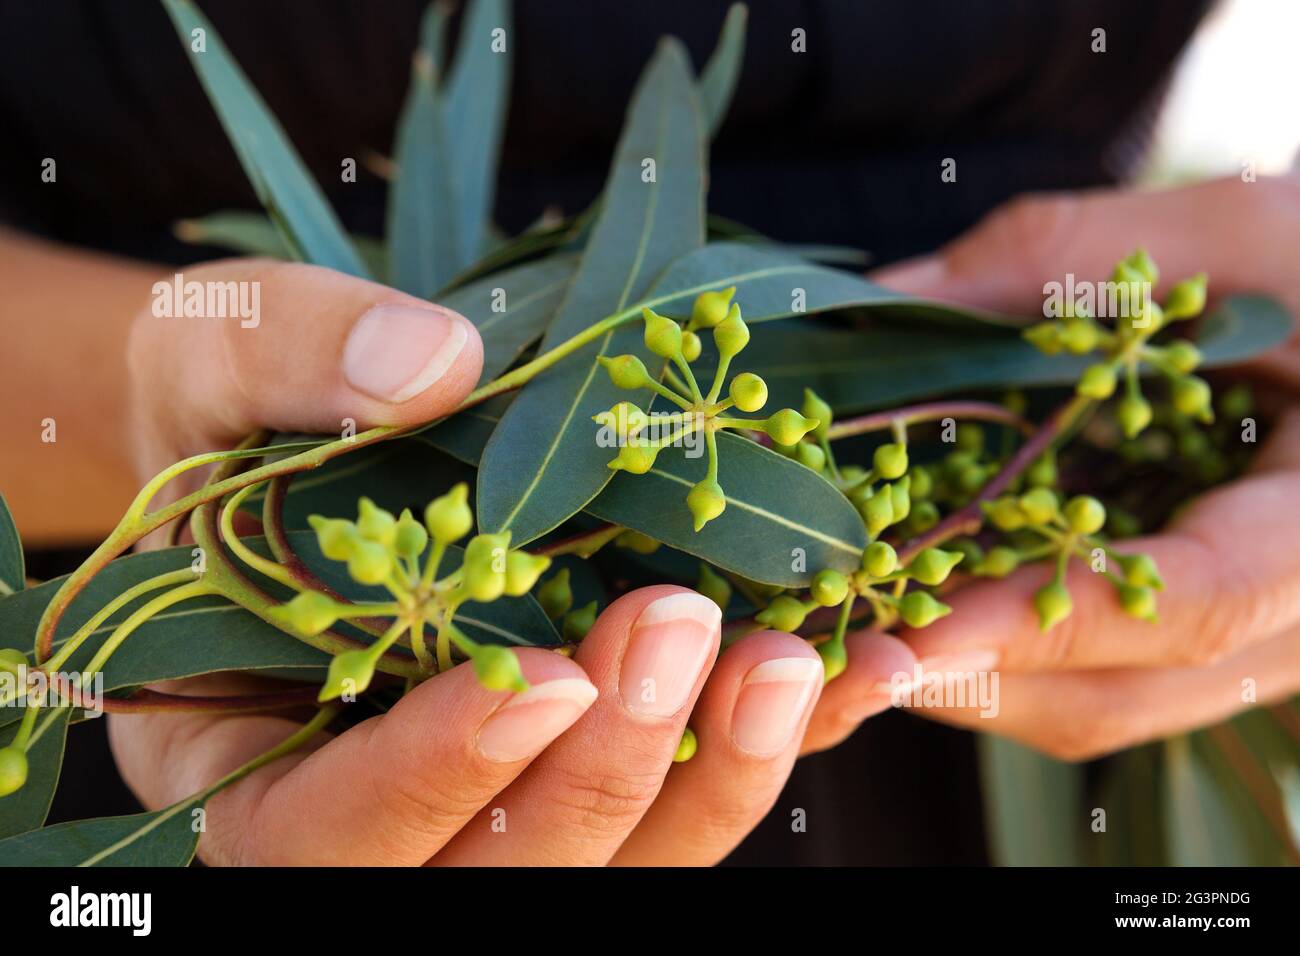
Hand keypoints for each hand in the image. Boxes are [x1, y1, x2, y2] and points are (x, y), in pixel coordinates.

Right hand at [110, 259, 823, 863]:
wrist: (295, 434)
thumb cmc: (226, 412)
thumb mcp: (213, 356)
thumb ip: (288, 356)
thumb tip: (430, 366)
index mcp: (247, 762)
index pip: (323, 836)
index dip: (436, 778)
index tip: (545, 679)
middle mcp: (380, 814)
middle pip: (497, 880)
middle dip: (597, 778)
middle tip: (675, 628)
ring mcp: (501, 793)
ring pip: (617, 865)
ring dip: (709, 780)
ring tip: (787, 658)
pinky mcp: (596, 743)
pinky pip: (693, 786)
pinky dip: (775, 741)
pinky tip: (857, 666)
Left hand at [796, 173, 1299, 759]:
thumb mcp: (1231, 231)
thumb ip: (1059, 263)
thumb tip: (880, 303)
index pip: (1197, 604)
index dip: (1042, 617)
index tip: (907, 618)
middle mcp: (1293, 618)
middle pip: (1113, 689)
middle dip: (959, 663)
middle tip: (830, 622)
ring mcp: (1243, 643)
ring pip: (1088, 703)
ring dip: (957, 669)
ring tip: (847, 610)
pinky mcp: (1191, 635)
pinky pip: (1085, 680)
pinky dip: (989, 649)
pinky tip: (912, 593)